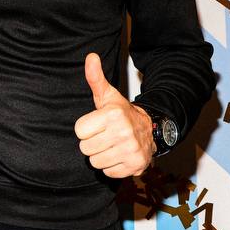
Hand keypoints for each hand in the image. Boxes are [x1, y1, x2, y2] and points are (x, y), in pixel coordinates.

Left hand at [74, 53, 153, 177]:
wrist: (150, 130)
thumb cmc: (120, 114)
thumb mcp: (107, 96)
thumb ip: (95, 78)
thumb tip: (90, 56)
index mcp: (113, 115)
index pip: (79, 131)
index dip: (86, 128)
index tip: (97, 124)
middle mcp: (124, 133)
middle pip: (85, 148)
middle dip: (92, 142)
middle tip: (105, 135)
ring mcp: (131, 151)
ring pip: (95, 162)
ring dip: (101, 155)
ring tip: (111, 145)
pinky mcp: (135, 166)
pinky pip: (108, 173)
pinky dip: (112, 166)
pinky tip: (119, 155)